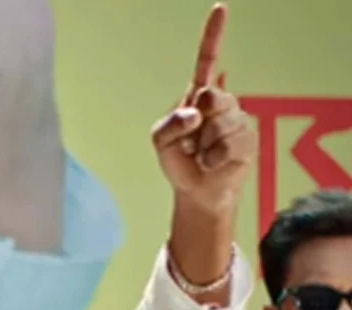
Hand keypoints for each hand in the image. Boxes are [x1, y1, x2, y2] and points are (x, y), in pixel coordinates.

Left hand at [151, 3, 256, 212]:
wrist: (196, 191)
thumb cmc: (178, 161)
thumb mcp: (160, 142)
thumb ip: (169, 125)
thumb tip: (196, 113)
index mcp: (197, 95)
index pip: (208, 60)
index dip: (214, 35)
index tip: (221, 8)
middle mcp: (221, 102)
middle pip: (214, 97)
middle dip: (200, 122)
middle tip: (194, 140)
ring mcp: (238, 119)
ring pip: (224, 124)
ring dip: (207, 146)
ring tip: (204, 155)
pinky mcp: (250, 139)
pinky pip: (233, 143)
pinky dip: (217, 158)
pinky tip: (214, 163)